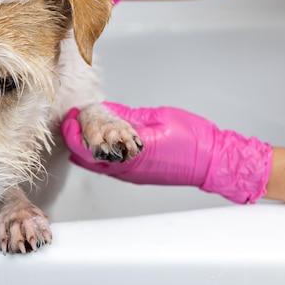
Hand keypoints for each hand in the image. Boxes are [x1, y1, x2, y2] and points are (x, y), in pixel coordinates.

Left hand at [61, 102, 272, 203]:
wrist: (213, 161)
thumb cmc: (193, 139)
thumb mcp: (158, 118)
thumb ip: (129, 116)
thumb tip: (107, 110)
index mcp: (130, 154)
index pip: (88, 148)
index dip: (73, 132)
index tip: (71, 116)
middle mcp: (127, 169)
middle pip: (86, 159)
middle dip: (75, 138)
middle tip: (74, 119)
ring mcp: (132, 174)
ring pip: (96, 164)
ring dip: (86, 146)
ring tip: (85, 125)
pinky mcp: (137, 175)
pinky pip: (109, 165)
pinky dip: (99, 151)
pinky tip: (103, 136)